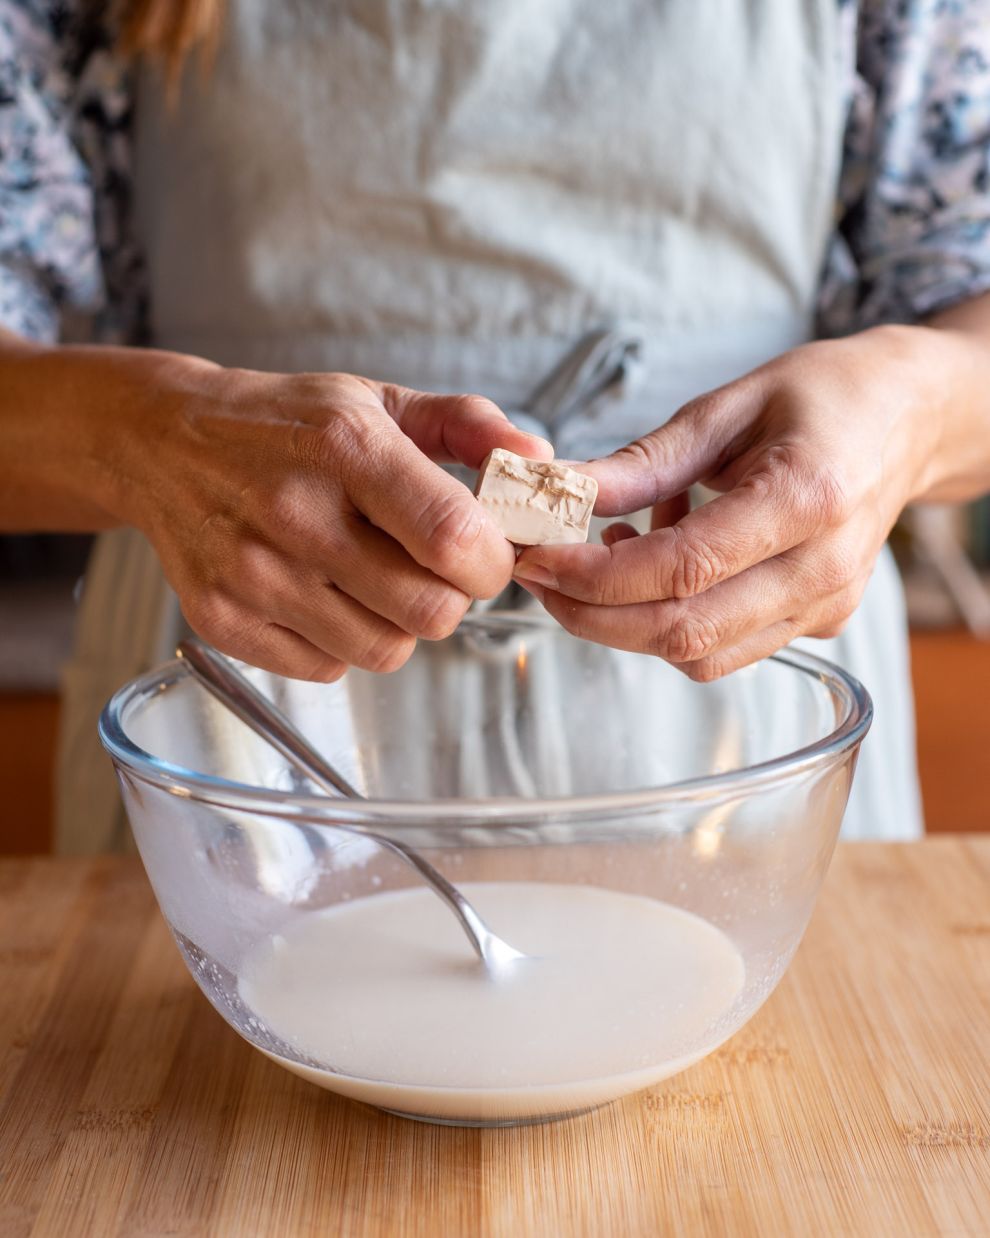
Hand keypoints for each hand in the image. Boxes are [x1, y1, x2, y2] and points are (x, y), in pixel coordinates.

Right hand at [109, 355, 550, 678]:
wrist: (164, 443)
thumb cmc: (288, 424)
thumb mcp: (378, 401)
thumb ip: (468, 426)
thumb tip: (539, 462)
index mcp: (346, 448)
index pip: (454, 540)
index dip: (492, 562)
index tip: (486, 553)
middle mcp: (295, 514)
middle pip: (431, 612)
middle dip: (452, 597)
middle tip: (430, 568)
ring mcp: (254, 575)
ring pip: (386, 651)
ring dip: (399, 623)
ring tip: (373, 578)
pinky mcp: (224, 620)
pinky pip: (329, 667)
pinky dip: (343, 641)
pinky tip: (326, 595)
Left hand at [514, 327, 943, 679]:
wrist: (911, 420)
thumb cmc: (826, 395)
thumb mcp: (728, 405)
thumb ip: (644, 460)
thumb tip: (562, 493)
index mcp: (808, 497)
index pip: (682, 569)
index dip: (596, 577)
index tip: (538, 558)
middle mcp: (823, 568)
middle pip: (685, 632)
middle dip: (593, 616)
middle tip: (542, 577)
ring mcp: (825, 606)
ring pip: (700, 655)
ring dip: (626, 623)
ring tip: (599, 560)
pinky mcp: (818, 623)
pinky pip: (725, 648)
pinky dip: (670, 620)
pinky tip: (656, 566)